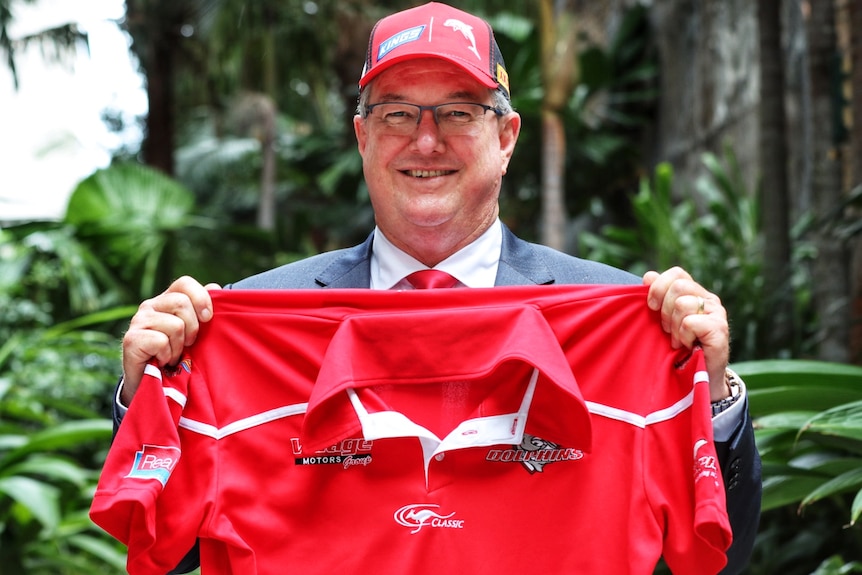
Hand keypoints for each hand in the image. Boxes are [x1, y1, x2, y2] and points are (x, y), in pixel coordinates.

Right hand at [120, 276, 220, 405]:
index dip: (201, 297)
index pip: (184, 283)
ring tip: (172, 354)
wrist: (153, 384)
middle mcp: (150, 306)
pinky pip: (161, 342)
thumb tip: (214, 287)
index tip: (208, 318)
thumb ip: (203, 310)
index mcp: (167, 300)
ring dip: (179, 346)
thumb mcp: (194, 331)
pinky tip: (162, 360)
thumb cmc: (178, 355)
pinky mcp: (131, 339)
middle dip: (193, 328)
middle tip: (187, 344)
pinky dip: (167, 355)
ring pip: (175, 325)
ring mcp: (138, 321)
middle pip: (182, 303)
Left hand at [643, 267, 730, 401]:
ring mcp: (717, 313)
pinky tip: (688, 346)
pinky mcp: (720, 329)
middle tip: (667, 329)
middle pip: (678, 286)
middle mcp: (708, 299)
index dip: (659, 287)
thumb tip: (648, 276)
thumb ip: (657, 297)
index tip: (651, 307)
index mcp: (694, 293)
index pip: (677, 273)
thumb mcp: (663, 320)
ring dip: (674, 326)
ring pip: (682, 303)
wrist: (696, 378)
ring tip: (679, 340)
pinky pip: (690, 322)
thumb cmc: (678, 348)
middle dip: (665, 310)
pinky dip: (683, 336)